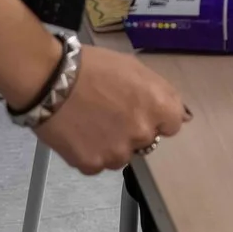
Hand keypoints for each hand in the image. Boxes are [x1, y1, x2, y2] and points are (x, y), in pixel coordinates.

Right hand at [33, 45, 188, 174]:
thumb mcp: (134, 68)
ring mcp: (117, 152)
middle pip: (145, 141)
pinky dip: (89, 153)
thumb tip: (182, 115)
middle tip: (108, 113)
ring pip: (121, 156)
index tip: (139, 109)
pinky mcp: (92, 164)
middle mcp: (142, 133)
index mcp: (158, 107)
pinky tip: (77, 134)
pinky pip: (97, 164)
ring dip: (111, 145)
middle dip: (132, 129)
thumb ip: (161, 92)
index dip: (155, 116)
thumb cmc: (91, 67)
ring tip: (89, 123)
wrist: (50, 80)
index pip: (172, 124)